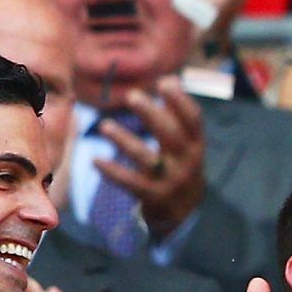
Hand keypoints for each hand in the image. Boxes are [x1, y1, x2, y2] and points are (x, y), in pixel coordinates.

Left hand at [92, 81, 208, 237]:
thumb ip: (178, 114)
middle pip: (170, 134)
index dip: (180, 100)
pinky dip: (112, 171)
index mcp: (196, 145)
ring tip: (104, 126)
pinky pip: (130, 182)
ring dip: (124, 140)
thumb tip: (172, 77)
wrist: (186, 215)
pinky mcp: (153, 197)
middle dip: (151, 114)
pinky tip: (95, 160)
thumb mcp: (188, 143)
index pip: (193, 119)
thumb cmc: (181, 167)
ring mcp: (170, 181)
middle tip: (131, 96)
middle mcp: (186, 162)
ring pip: (146, 158)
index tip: (163, 82)